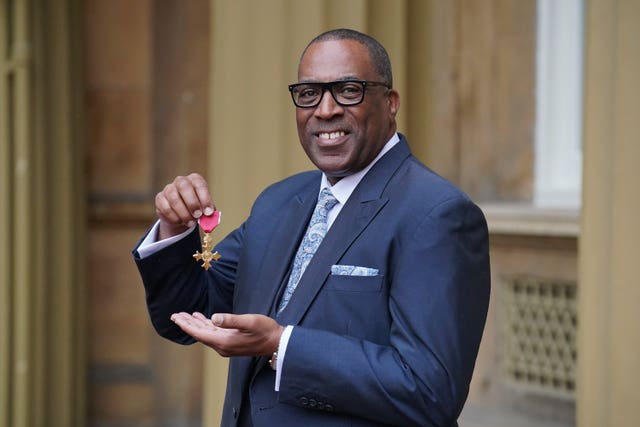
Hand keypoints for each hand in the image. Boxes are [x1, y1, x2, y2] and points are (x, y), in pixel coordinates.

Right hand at [155, 173, 214, 238]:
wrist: (182, 215)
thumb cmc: (197, 208)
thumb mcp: (205, 209)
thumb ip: (208, 212)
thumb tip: (209, 216)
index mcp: (195, 180)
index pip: (200, 185)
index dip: (205, 198)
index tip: (208, 212)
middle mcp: (181, 181)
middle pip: (184, 187)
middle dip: (192, 203)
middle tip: (198, 216)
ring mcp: (169, 188)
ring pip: (174, 199)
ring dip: (184, 214)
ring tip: (190, 223)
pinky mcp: (160, 198)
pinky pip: (166, 208)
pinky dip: (174, 217)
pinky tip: (180, 221)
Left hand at [170, 312, 284, 356]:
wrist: (276, 342)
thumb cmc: (265, 330)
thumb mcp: (249, 322)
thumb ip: (231, 320)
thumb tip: (213, 318)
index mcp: (224, 341)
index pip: (199, 333)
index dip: (186, 325)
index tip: (175, 318)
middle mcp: (222, 346)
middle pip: (200, 334)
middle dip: (187, 324)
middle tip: (174, 315)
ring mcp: (226, 345)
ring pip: (206, 333)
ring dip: (195, 324)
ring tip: (184, 315)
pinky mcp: (231, 342)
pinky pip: (214, 334)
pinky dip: (206, 325)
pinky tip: (202, 319)